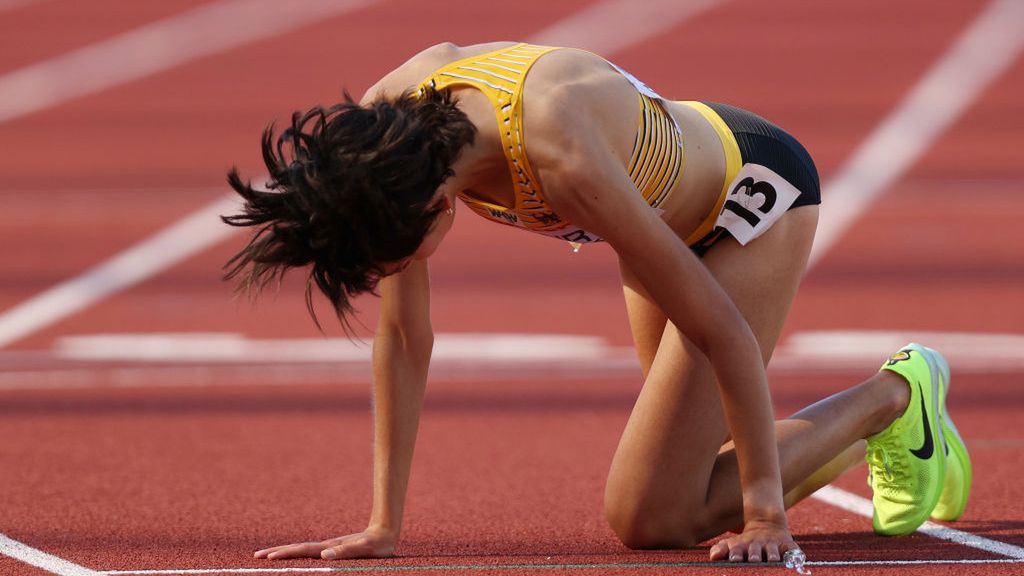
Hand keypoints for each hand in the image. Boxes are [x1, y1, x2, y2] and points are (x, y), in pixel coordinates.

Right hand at [254, 527, 396, 559]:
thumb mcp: (363, 549)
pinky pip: (309, 552)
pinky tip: (293, 557)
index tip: (269, 556)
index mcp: (329, 547)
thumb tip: (324, 555)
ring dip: (285, 552)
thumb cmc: (376, 545)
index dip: (286, 553)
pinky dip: (297, 554)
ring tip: (268, 555)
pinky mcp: (333, 549)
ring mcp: (328, 547)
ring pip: (302, 549)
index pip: (303, 550)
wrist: (385, 533)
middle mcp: (326, 546)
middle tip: (256, 555)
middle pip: (297, 548)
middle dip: (278, 551)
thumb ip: (346, 551)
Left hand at [708, 519, 797, 562]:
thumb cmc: (747, 541)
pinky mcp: (788, 545)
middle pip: (755, 551)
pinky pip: (792, 550)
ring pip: (773, 551)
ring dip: (772, 555)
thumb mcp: (733, 543)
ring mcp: (773, 545)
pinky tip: (796, 558)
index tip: (734, 559)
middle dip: (754, 555)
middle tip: (753, 559)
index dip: (736, 553)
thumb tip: (712, 556)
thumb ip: (722, 549)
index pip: (738, 549)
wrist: (767, 523)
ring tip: (772, 559)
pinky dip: (794, 554)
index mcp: (744, 545)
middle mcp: (758, 545)